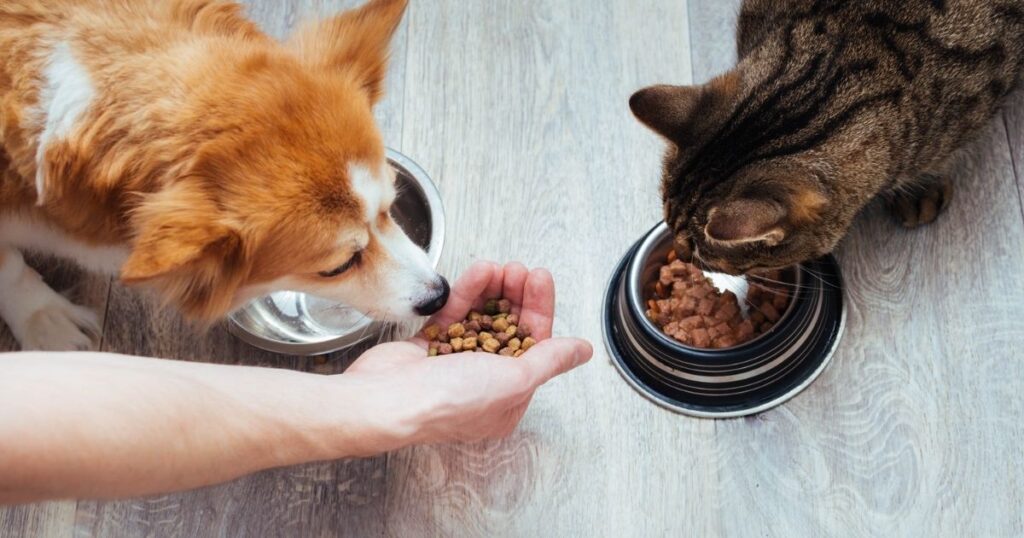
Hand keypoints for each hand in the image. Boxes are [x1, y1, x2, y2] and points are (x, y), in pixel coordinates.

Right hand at [343, 261, 591, 451]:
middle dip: (516, 296)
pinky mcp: (428, 347)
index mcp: (507, 399)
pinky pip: (454, 314)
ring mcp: (454, 364)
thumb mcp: (514, 380)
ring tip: (499, 266)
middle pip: (508, 329)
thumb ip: (549, 360)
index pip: (533, 346)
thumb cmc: (448, 401)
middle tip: (519, 269)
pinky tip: (479, 272)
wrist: (386, 400)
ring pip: (481, 317)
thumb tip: (582, 351)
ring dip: (493, 290)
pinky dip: (467, 293)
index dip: (538, 309)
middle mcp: (482, 383)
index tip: (539, 279)